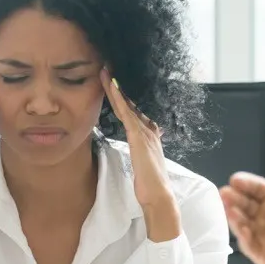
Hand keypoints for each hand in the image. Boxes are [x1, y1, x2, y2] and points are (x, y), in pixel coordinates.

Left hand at [102, 68, 178, 239]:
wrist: (159, 196)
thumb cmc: (150, 184)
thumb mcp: (144, 162)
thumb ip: (142, 151)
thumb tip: (138, 147)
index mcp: (150, 134)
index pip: (134, 110)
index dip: (125, 96)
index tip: (114, 81)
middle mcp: (149, 129)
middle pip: (131, 102)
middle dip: (120, 85)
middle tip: (109, 67)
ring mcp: (145, 132)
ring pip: (127, 103)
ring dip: (116, 86)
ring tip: (105, 70)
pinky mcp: (139, 137)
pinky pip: (127, 113)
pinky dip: (119, 98)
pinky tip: (111, 86)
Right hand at [219, 144, 264, 263]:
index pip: (255, 187)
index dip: (246, 183)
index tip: (235, 180)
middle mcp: (263, 214)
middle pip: (244, 203)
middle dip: (234, 198)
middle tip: (225, 193)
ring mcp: (260, 233)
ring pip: (242, 221)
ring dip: (233, 215)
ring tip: (227, 208)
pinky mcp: (258, 252)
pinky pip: (247, 243)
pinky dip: (242, 235)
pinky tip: (240, 228)